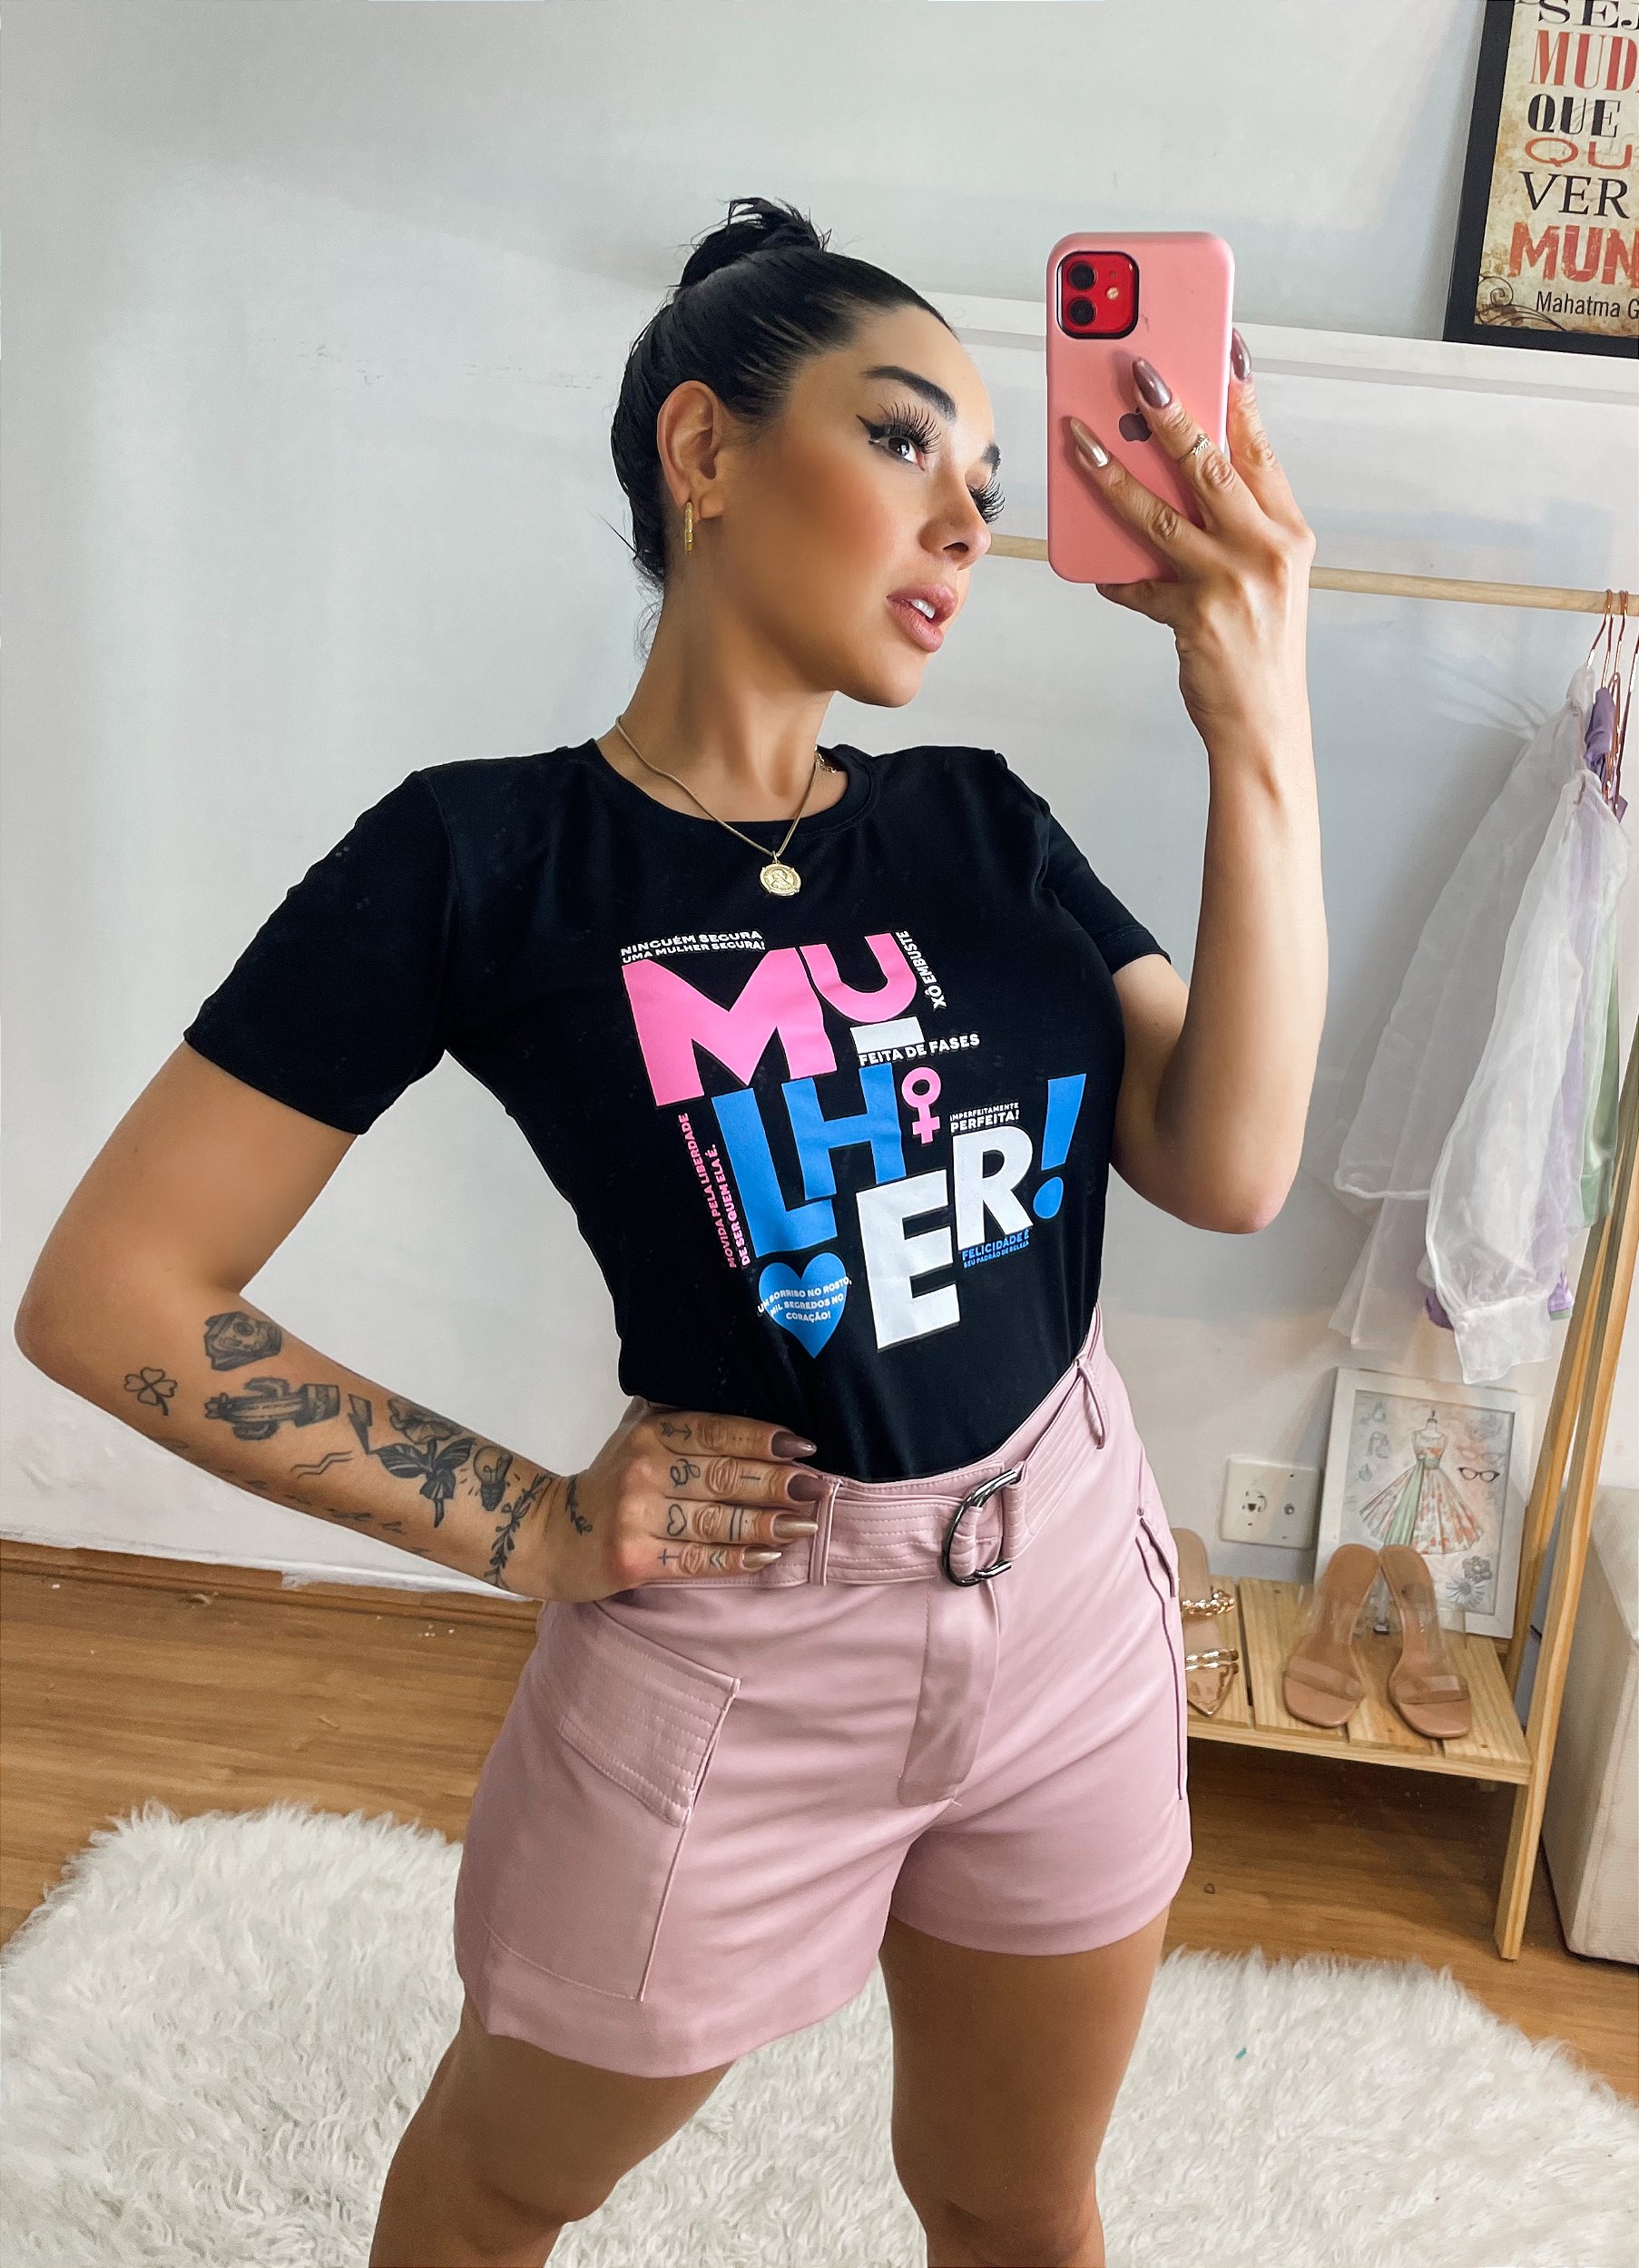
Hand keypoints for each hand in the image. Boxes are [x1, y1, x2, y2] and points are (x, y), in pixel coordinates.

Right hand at [513, 1394, 825, 1603]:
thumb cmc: (610, 1481)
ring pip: (716, 1520)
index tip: (805, 1447)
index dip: (763, 1438)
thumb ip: (680, 1415)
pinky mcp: (633, 1559)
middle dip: (778, 1483)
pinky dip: (736, 1560)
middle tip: (818, 1488)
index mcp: (651, 1432)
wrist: (551, 1533)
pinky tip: (768, 1556)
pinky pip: (697, 1560)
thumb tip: (749, 1392)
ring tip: (805, 1525)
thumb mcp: (636, 1433)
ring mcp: (637, 1516)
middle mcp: (643, 1469)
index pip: (716, 1430)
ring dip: (767, 1524)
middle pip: (724, 1476)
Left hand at [1067, 334, 1316, 753]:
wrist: (1265, 724)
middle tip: (1135, 369)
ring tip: (1079, 439)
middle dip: (1167, 411)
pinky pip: (1138, 585)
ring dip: (1111, 473)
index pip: (1259, 449)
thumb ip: (1235, 528)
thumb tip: (1176, 479)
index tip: (1219, 345)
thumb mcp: (1269, 578)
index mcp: (1288, 531)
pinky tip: (1096, 571)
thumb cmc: (1262, 647)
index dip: (1237, 393)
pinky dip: (1114, 578)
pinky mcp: (1193, 615)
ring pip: (1158, 512)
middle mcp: (1265, 548)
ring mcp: (1229, 581)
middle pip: (1207, 465)